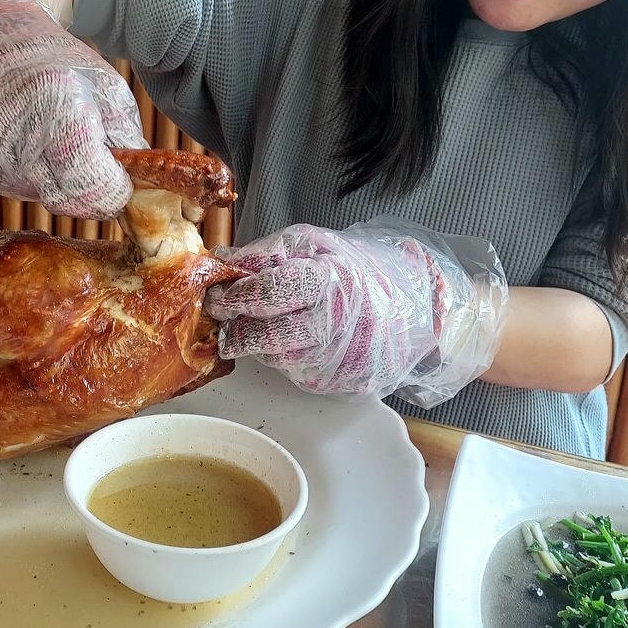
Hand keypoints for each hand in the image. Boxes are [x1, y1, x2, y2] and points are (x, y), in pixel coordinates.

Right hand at [0, 0, 145, 218]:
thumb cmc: (53, 54)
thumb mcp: (106, 85)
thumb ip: (123, 138)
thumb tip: (131, 185)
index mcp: (53, 107)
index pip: (92, 186)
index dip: (113, 188)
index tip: (121, 177)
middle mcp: (14, 137)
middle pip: (68, 199)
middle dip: (88, 186)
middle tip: (94, 158)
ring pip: (42, 195)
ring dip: (59, 179)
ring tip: (56, 138)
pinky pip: (17, 187)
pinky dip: (33, 174)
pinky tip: (31, 141)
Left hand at [205, 221, 507, 404]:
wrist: (411, 307)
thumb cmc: (354, 269)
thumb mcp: (315, 244)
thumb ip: (269, 252)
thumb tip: (221, 260)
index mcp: (332, 278)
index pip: (274, 289)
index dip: (239, 293)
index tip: (216, 293)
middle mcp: (337, 322)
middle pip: (271, 333)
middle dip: (238, 327)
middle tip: (221, 316)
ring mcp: (340, 358)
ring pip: (277, 357)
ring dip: (256, 343)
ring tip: (249, 327)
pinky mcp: (339, 383)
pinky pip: (294, 372)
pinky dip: (281, 357)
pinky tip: (285, 341)